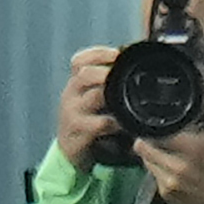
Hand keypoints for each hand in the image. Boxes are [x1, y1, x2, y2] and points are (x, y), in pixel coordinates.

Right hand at [53, 45, 120, 173]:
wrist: (70, 150)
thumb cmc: (87, 121)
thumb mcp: (90, 99)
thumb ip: (106, 85)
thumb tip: (133, 69)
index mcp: (75, 84)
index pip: (79, 60)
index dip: (98, 54)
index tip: (117, 53)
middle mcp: (71, 94)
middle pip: (85, 74)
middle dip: (107, 72)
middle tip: (126, 74)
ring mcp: (73, 112)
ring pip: (94, 96)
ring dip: (114, 95)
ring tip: (129, 98)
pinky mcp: (79, 130)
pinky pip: (100, 123)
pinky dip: (116, 122)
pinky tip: (126, 123)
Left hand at [134, 87, 203, 203]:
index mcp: (192, 148)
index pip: (154, 133)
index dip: (150, 127)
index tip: (152, 122)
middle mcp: (178, 167)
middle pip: (142, 147)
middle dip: (148, 140)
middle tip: (158, 137)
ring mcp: (170, 183)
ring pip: (145, 161)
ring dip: (152, 156)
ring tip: (168, 153)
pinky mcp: (166, 195)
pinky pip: (152, 177)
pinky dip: (159, 171)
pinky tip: (173, 169)